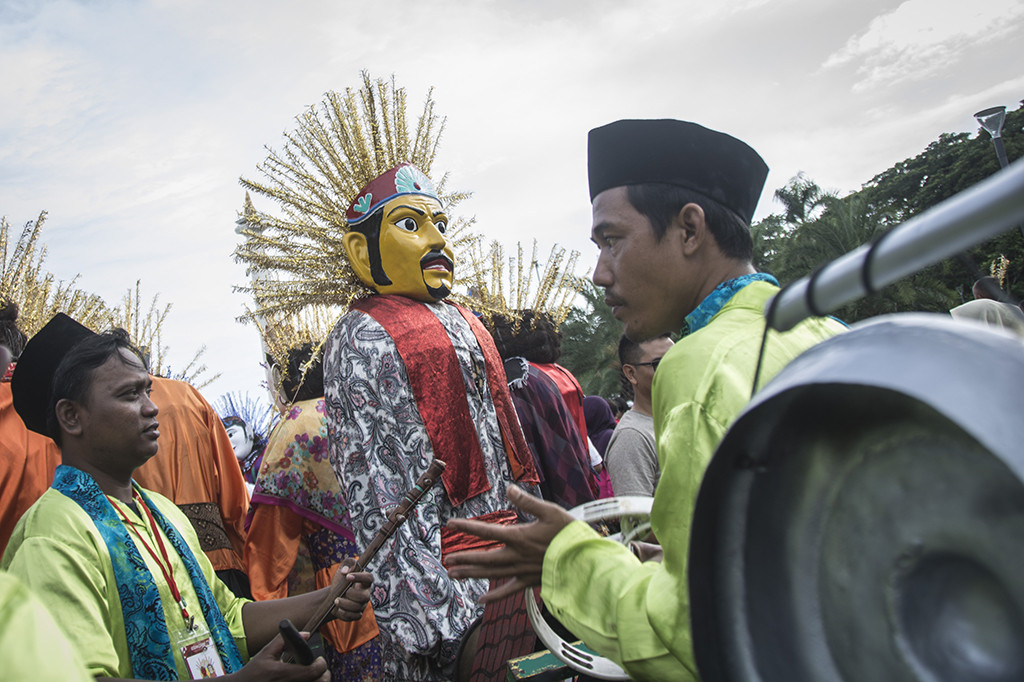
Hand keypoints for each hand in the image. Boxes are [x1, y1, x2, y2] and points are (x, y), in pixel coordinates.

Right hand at [230, 632, 328, 681]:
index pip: (312, 671)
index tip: (319, 659)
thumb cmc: (254, 672)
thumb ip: (284, 640)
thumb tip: (306, 633)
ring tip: (315, 675)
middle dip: (324, 674)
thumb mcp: (266, 653)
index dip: (320, 664)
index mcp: (282, 674)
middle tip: (320, 668)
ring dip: (319, 681)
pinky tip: (308, 681)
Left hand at [329, 557, 371, 620]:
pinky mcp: (357, 614)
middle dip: (351, 595)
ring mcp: (362, 605)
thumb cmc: (341, 580)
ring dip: (345, 604)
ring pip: (358, 607)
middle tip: (341, 592)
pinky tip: (337, 609)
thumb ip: (347, 564)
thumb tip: (346, 571)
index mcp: (365, 581)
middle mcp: (366, 593)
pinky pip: (354, 616)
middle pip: (365, 596)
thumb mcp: (343, 568)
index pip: (369, 578)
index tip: (348, 576)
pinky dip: (344, 613)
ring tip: (335, 601)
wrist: (334, 594)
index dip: (360, 577)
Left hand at [446, 485, 573, 602]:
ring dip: (471, 574)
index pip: (486, 531)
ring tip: (454, 575)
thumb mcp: (550, 511)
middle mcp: (516, 556)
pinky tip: (480, 602)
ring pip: (491, 574)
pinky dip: (493, 597)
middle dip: (464, 558)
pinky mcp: (529, 582)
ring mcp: (521, 571)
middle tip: (447, 560)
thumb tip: (509, 489)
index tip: (451, 523)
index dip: (467, 527)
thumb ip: (527, 501)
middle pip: (484, 557)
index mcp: (519, 536)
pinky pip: (507, 591)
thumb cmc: (570, 535)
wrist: (586, 561)